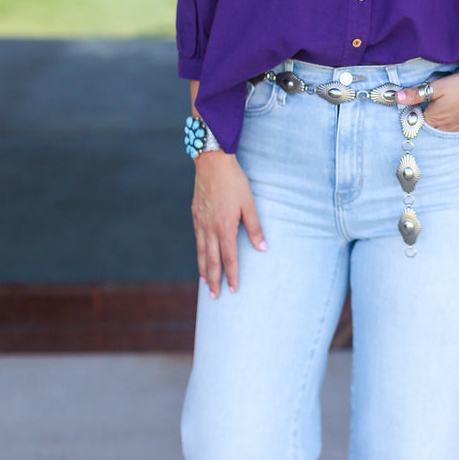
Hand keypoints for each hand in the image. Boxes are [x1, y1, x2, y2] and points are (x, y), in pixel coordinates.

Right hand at [191, 151, 265, 296]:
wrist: (212, 163)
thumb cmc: (234, 181)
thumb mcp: (249, 204)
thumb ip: (255, 228)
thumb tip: (263, 248)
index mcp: (225, 227)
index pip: (229, 258)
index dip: (232, 275)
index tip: (234, 289)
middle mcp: (210, 228)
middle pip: (211, 260)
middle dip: (214, 279)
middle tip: (215, 296)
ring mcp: (200, 222)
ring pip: (201, 252)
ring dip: (203, 269)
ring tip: (205, 283)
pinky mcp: (195, 215)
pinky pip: (197, 239)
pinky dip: (198, 252)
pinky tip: (201, 256)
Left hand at [394, 64, 458, 132]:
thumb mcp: (438, 86)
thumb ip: (416, 93)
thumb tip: (396, 97)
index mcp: (432, 118)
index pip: (414, 117)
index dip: (412, 108)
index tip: (410, 100)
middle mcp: (443, 127)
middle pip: (427, 123)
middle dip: (424, 114)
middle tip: (424, 101)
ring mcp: (457, 128)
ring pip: (441, 125)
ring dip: (438, 117)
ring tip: (441, 104)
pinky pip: (454, 126)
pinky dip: (451, 119)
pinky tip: (455, 110)